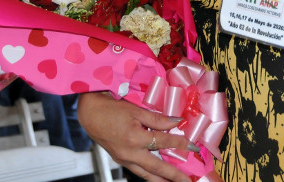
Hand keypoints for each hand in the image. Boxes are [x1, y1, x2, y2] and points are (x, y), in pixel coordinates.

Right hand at [77, 92, 196, 181]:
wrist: (90, 114)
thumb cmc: (111, 109)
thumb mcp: (137, 110)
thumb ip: (157, 119)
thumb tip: (175, 122)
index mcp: (135, 138)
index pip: (163, 142)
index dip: (180, 143)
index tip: (192, 146)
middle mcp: (130, 153)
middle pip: (157, 167)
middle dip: (174, 175)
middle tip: (187, 181)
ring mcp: (124, 159)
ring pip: (147, 174)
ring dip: (161, 180)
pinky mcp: (121, 160)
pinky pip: (138, 171)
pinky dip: (149, 175)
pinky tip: (157, 177)